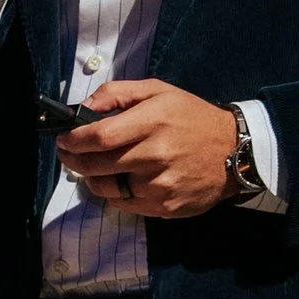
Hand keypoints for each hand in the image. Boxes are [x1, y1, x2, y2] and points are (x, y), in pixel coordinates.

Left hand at [53, 79, 239, 218]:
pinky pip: (124, 204)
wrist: (234, 151)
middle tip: (67, 154)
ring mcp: (161, 185)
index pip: (99, 136)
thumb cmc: (192, 117)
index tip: (63, 139)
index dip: (73, 140)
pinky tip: (118, 180)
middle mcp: (157, 154)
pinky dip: (114, 193)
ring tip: (91, 168)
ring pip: (106, 188)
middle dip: (73, 160)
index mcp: (154, 121)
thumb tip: (83, 107)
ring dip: (91, 179)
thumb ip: (117, 93)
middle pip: (97, 165)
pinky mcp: (166, 207)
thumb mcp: (158, 91)